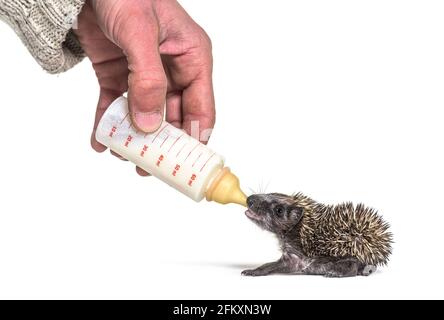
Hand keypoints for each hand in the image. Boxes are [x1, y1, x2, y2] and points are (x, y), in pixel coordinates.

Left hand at [74, 0, 214, 174]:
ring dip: (133, 137)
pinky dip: (108, 123)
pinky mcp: (120, 76)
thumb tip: (149, 124)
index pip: (201, 108)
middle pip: (173, 117)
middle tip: (149, 166)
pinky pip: (116, 105)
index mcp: (192, 59)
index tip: (185, 164)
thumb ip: (148, 80)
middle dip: (161, 143)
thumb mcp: (141, 34)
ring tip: (121, 154)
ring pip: (144, 115)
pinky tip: (100, 141)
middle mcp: (172, 70)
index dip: (195, 138)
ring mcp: (146, 75)